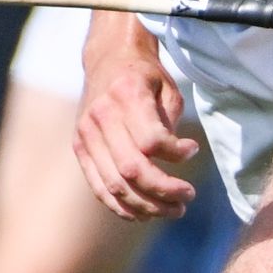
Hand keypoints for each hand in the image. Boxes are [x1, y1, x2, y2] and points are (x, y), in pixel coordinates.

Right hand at [72, 13, 198, 219]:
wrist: (108, 59)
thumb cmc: (145, 76)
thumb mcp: (168, 89)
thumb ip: (170, 125)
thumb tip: (175, 161)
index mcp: (126, 95)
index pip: (151, 141)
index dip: (176, 154)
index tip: (192, 149)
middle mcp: (101, 116)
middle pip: (132, 169)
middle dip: (164, 191)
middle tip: (187, 197)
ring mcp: (86, 134)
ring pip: (115, 185)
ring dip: (147, 206)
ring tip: (173, 210)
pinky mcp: (79, 148)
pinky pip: (98, 187)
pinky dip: (122, 206)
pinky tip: (144, 213)